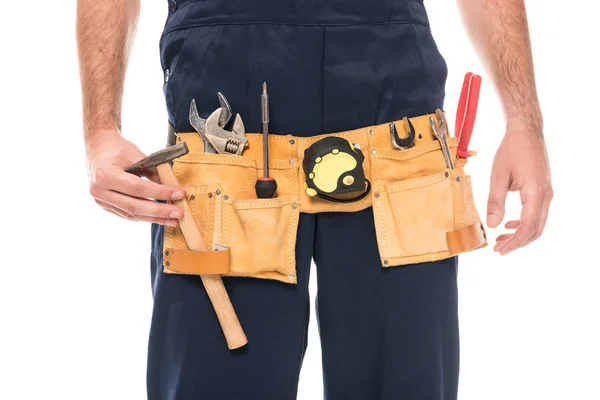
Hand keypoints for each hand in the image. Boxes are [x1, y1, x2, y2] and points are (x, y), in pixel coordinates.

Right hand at [86, 132, 185, 225]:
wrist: (98, 147)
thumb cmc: (116, 148)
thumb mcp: (136, 154)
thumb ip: (153, 171)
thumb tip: (172, 188)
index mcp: (104, 175)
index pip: (138, 188)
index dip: (160, 192)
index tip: (179, 193)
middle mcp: (99, 191)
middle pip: (134, 206)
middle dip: (160, 211)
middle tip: (179, 213)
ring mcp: (101, 201)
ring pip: (131, 214)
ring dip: (155, 218)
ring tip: (173, 220)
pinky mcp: (106, 206)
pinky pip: (128, 214)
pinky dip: (145, 216)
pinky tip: (160, 218)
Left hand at [487, 122, 552, 254]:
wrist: (526, 132)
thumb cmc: (512, 150)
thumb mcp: (498, 176)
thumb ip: (495, 201)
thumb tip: (492, 225)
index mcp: (535, 193)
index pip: (527, 227)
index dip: (514, 242)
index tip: (500, 250)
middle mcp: (545, 195)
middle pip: (535, 230)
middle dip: (517, 242)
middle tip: (498, 249)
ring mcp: (546, 193)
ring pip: (537, 223)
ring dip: (520, 234)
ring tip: (501, 239)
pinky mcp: (542, 190)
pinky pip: (536, 213)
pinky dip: (524, 223)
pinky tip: (509, 224)